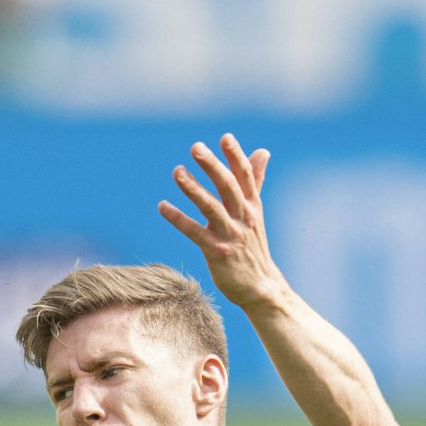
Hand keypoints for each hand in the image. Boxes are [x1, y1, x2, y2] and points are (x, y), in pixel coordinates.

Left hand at [158, 134, 281, 310]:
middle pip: (228, 187)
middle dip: (213, 166)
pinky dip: (178, 219)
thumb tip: (262, 151)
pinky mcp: (217, 252)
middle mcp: (243, 218)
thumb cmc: (253, 247)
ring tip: (177, 171)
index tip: (225, 138)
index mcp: (252, 206)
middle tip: (196, 147)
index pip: (245, 177)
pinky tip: (163, 206)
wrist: (260, 287)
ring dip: (194, 189)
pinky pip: (195, 232)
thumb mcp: (255, 212)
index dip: (236, 157)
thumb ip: (255, 181)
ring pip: (211, 207)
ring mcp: (230, 235)